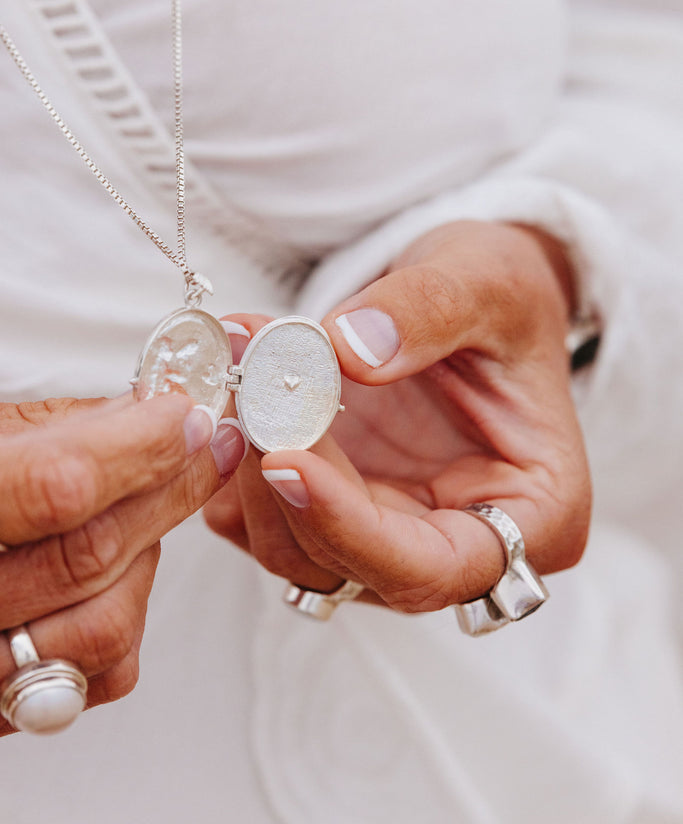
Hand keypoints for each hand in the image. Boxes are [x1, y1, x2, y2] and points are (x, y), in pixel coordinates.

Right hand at [0, 393, 244, 734]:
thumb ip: (63, 431)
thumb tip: (155, 413)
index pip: (58, 487)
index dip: (139, 449)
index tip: (184, 419)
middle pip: (92, 554)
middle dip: (168, 490)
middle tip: (202, 448)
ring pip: (108, 624)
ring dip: (144, 558)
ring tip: (136, 513)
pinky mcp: (12, 705)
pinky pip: (107, 671)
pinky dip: (131, 613)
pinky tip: (113, 571)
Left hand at [204, 220, 590, 613]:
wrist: (467, 296)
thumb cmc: (502, 296)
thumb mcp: (487, 281)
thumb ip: (427, 311)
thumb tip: (349, 351)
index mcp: (535, 516)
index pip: (434, 567)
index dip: (348, 528)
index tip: (284, 457)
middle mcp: (458, 544)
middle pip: (347, 565)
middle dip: (283, 486)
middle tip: (248, 388)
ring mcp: (389, 533)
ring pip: (292, 550)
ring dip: (248, 472)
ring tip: (239, 373)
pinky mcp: (336, 510)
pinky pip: (264, 518)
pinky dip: (234, 465)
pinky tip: (232, 393)